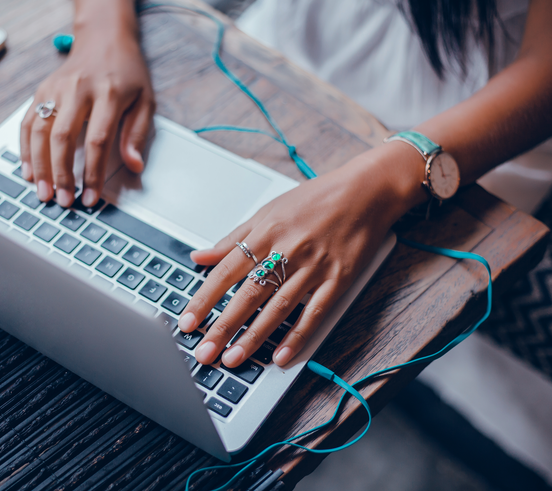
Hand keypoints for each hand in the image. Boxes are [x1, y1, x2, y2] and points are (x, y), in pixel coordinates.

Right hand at [19, 24, 154, 207]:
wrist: (105, 37)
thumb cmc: (128, 72)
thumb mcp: (145, 100)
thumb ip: (136, 134)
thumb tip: (134, 166)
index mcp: (108, 94)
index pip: (98, 141)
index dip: (92, 172)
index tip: (90, 196)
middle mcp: (78, 90)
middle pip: (63, 138)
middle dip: (61, 174)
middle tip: (63, 201)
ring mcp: (56, 89)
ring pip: (40, 131)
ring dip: (39, 165)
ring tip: (42, 192)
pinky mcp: (42, 90)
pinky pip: (27, 122)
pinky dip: (25, 149)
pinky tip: (28, 170)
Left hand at [178, 146, 425, 368]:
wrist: (365, 191)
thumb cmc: (315, 200)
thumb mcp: (268, 211)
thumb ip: (233, 238)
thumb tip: (200, 256)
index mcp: (266, 232)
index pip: (226, 271)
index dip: (204, 299)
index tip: (187, 322)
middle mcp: (287, 250)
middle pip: (249, 294)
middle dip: (224, 326)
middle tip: (204, 352)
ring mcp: (314, 266)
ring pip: (278, 307)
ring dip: (254, 337)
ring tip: (234, 359)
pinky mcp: (338, 279)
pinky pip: (314, 312)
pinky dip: (298, 336)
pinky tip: (281, 356)